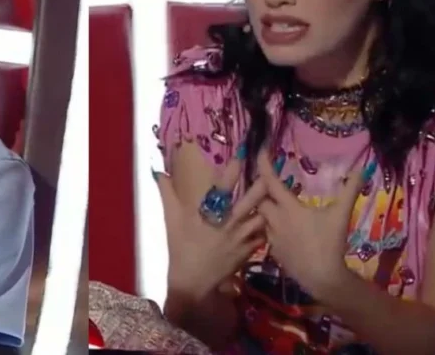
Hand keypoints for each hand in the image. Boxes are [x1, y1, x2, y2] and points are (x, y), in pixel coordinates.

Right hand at [156, 160, 268, 300]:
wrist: (192, 281)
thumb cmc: (180, 248)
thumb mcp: (170, 220)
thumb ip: (167, 193)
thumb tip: (158, 171)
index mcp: (209, 212)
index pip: (224, 185)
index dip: (234, 168)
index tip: (243, 153)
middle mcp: (228, 222)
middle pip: (251, 199)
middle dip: (262, 183)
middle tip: (270, 171)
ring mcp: (240, 237)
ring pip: (262, 216)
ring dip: (268, 205)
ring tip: (276, 195)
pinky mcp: (248, 251)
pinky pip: (263, 236)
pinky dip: (267, 228)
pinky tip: (271, 221)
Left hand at [254, 146, 372, 298]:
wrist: (323, 278)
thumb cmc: (331, 243)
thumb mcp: (342, 214)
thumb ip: (350, 190)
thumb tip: (362, 168)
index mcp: (288, 208)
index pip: (269, 181)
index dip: (263, 164)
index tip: (261, 150)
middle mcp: (274, 220)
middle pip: (259, 198)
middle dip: (260, 188)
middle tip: (268, 180)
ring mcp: (272, 237)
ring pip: (260, 216)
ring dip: (264, 207)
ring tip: (271, 200)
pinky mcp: (273, 251)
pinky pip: (266, 233)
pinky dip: (269, 225)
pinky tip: (279, 225)